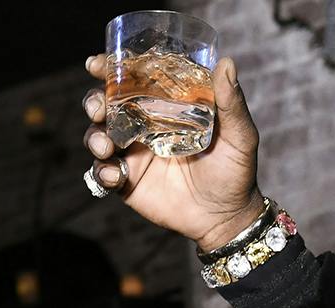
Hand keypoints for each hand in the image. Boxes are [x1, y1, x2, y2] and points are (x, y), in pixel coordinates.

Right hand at [80, 53, 265, 249]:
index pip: (134, 79)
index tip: (97, 64)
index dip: (111, 68)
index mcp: (166, 106)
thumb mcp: (240, 136)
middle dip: (94, 100)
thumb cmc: (236, 171)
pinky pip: (103, 172)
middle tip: (99, 108)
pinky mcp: (127, 180)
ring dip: (94, 136)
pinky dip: (102, 171)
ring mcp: (133, 152)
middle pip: (107, 103)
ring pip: (98, 134)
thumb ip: (232, 103)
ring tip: (105, 146)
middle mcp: (144, 124)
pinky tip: (116, 175)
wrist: (227, 218)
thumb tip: (227, 64)